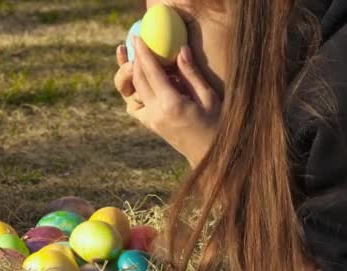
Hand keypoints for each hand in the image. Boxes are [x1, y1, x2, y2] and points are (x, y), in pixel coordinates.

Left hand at [114, 37, 220, 167]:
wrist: (210, 155)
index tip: (137, 38)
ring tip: (129, 58)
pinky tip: (139, 80)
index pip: (151, 73)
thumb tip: (180, 49)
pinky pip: (135, 106)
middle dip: (133, 60)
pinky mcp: (150, 124)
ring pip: (131, 93)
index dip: (142, 53)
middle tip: (133, 41)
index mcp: (171, 104)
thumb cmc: (217, 124)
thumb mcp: (209, 97)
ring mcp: (151, 120)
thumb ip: (192, 74)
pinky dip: (134, 92)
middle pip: (137, 81)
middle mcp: (156, 113)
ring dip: (130, 75)